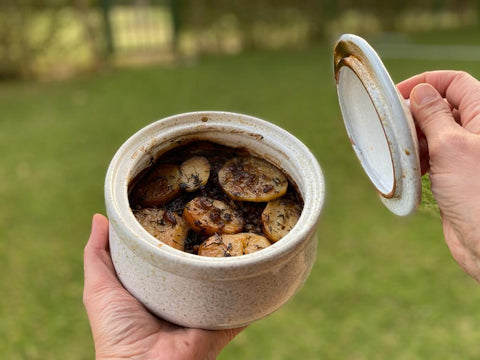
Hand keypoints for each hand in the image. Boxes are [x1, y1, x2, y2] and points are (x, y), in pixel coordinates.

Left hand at [83, 214, 243, 359]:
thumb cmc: (115, 330)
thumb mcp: (100, 288)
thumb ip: (97, 255)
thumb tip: (100, 217)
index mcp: (157, 284)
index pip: (169, 251)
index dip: (175, 230)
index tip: (182, 201)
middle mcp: (183, 293)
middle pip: (197, 262)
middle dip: (206, 239)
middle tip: (216, 211)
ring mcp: (205, 306)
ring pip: (222, 277)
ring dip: (230, 258)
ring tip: (241, 227)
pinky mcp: (224, 319)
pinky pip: (242, 300)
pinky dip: (251, 285)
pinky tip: (258, 262)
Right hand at [397, 71, 479, 280]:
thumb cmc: (478, 193)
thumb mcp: (451, 146)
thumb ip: (433, 115)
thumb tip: (421, 91)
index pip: (454, 82)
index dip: (426, 82)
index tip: (399, 94)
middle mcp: (477, 131)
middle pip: (442, 106)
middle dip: (415, 113)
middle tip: (392, 126)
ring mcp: (467, 153)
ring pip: (434, 133)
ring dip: (413, 138)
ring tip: (399, 150)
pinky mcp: (456, 174)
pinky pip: (432, 156)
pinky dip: (417, 158)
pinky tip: (408, 169)